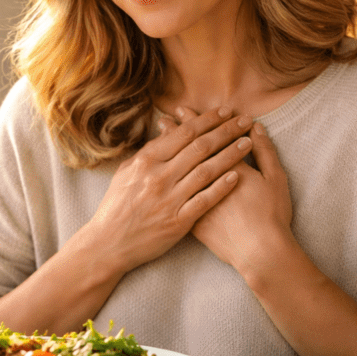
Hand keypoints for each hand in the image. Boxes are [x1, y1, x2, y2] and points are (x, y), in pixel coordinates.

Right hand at [87, 106, 254, 272]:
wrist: (108, 244)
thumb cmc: (116, 207)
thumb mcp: (126, 173)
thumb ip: (148, 153)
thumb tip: (166, 132)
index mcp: (146, 161)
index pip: (184, 133)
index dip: (208, 120)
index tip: (225, 111)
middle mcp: (159, 176)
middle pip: (200, 147)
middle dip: (226, 131)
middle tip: (245, 120)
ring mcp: (169, 199)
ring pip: (206, 170)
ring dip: (230, 154)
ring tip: (248, 142)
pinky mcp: (178, 222)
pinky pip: (205, 200)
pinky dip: (222, 186)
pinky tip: (238, 176)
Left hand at [165, 112, 293, 273]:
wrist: (259, 252)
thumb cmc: (271, 215)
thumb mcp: (276, 179)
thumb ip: (265, 151)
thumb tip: (256, 128)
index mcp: (227, 167)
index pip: (206, 137)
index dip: (195, 122)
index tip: (182, 109)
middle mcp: (205, 182)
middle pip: (186, 150)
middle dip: (174, 132)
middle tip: (165, 117)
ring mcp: (193, 201)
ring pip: (173, 171)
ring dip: (165, 153)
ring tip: (157, 141)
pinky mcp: (188, 219)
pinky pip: (171, 196)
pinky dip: (164, 180)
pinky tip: (158, 173)